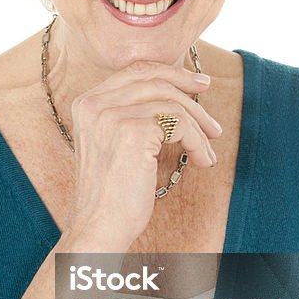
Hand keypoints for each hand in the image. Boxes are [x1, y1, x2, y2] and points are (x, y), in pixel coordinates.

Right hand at [65, 60, 221, 245]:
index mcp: (87, 103)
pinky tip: (202, 160)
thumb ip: (130, 116)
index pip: (134, 71)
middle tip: (211, 113)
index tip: (196, 84)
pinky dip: (197, 141)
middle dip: (190, 91)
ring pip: (171, 103)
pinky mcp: (133, 131)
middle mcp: (94, 104)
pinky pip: (179, 123)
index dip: (170, 73)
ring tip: (208, 149)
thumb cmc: (111, 194)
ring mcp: (112, 115)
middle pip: (154, 79)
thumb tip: (175, 96)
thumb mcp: (114, 144)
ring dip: (198, 126)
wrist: (99, 227)